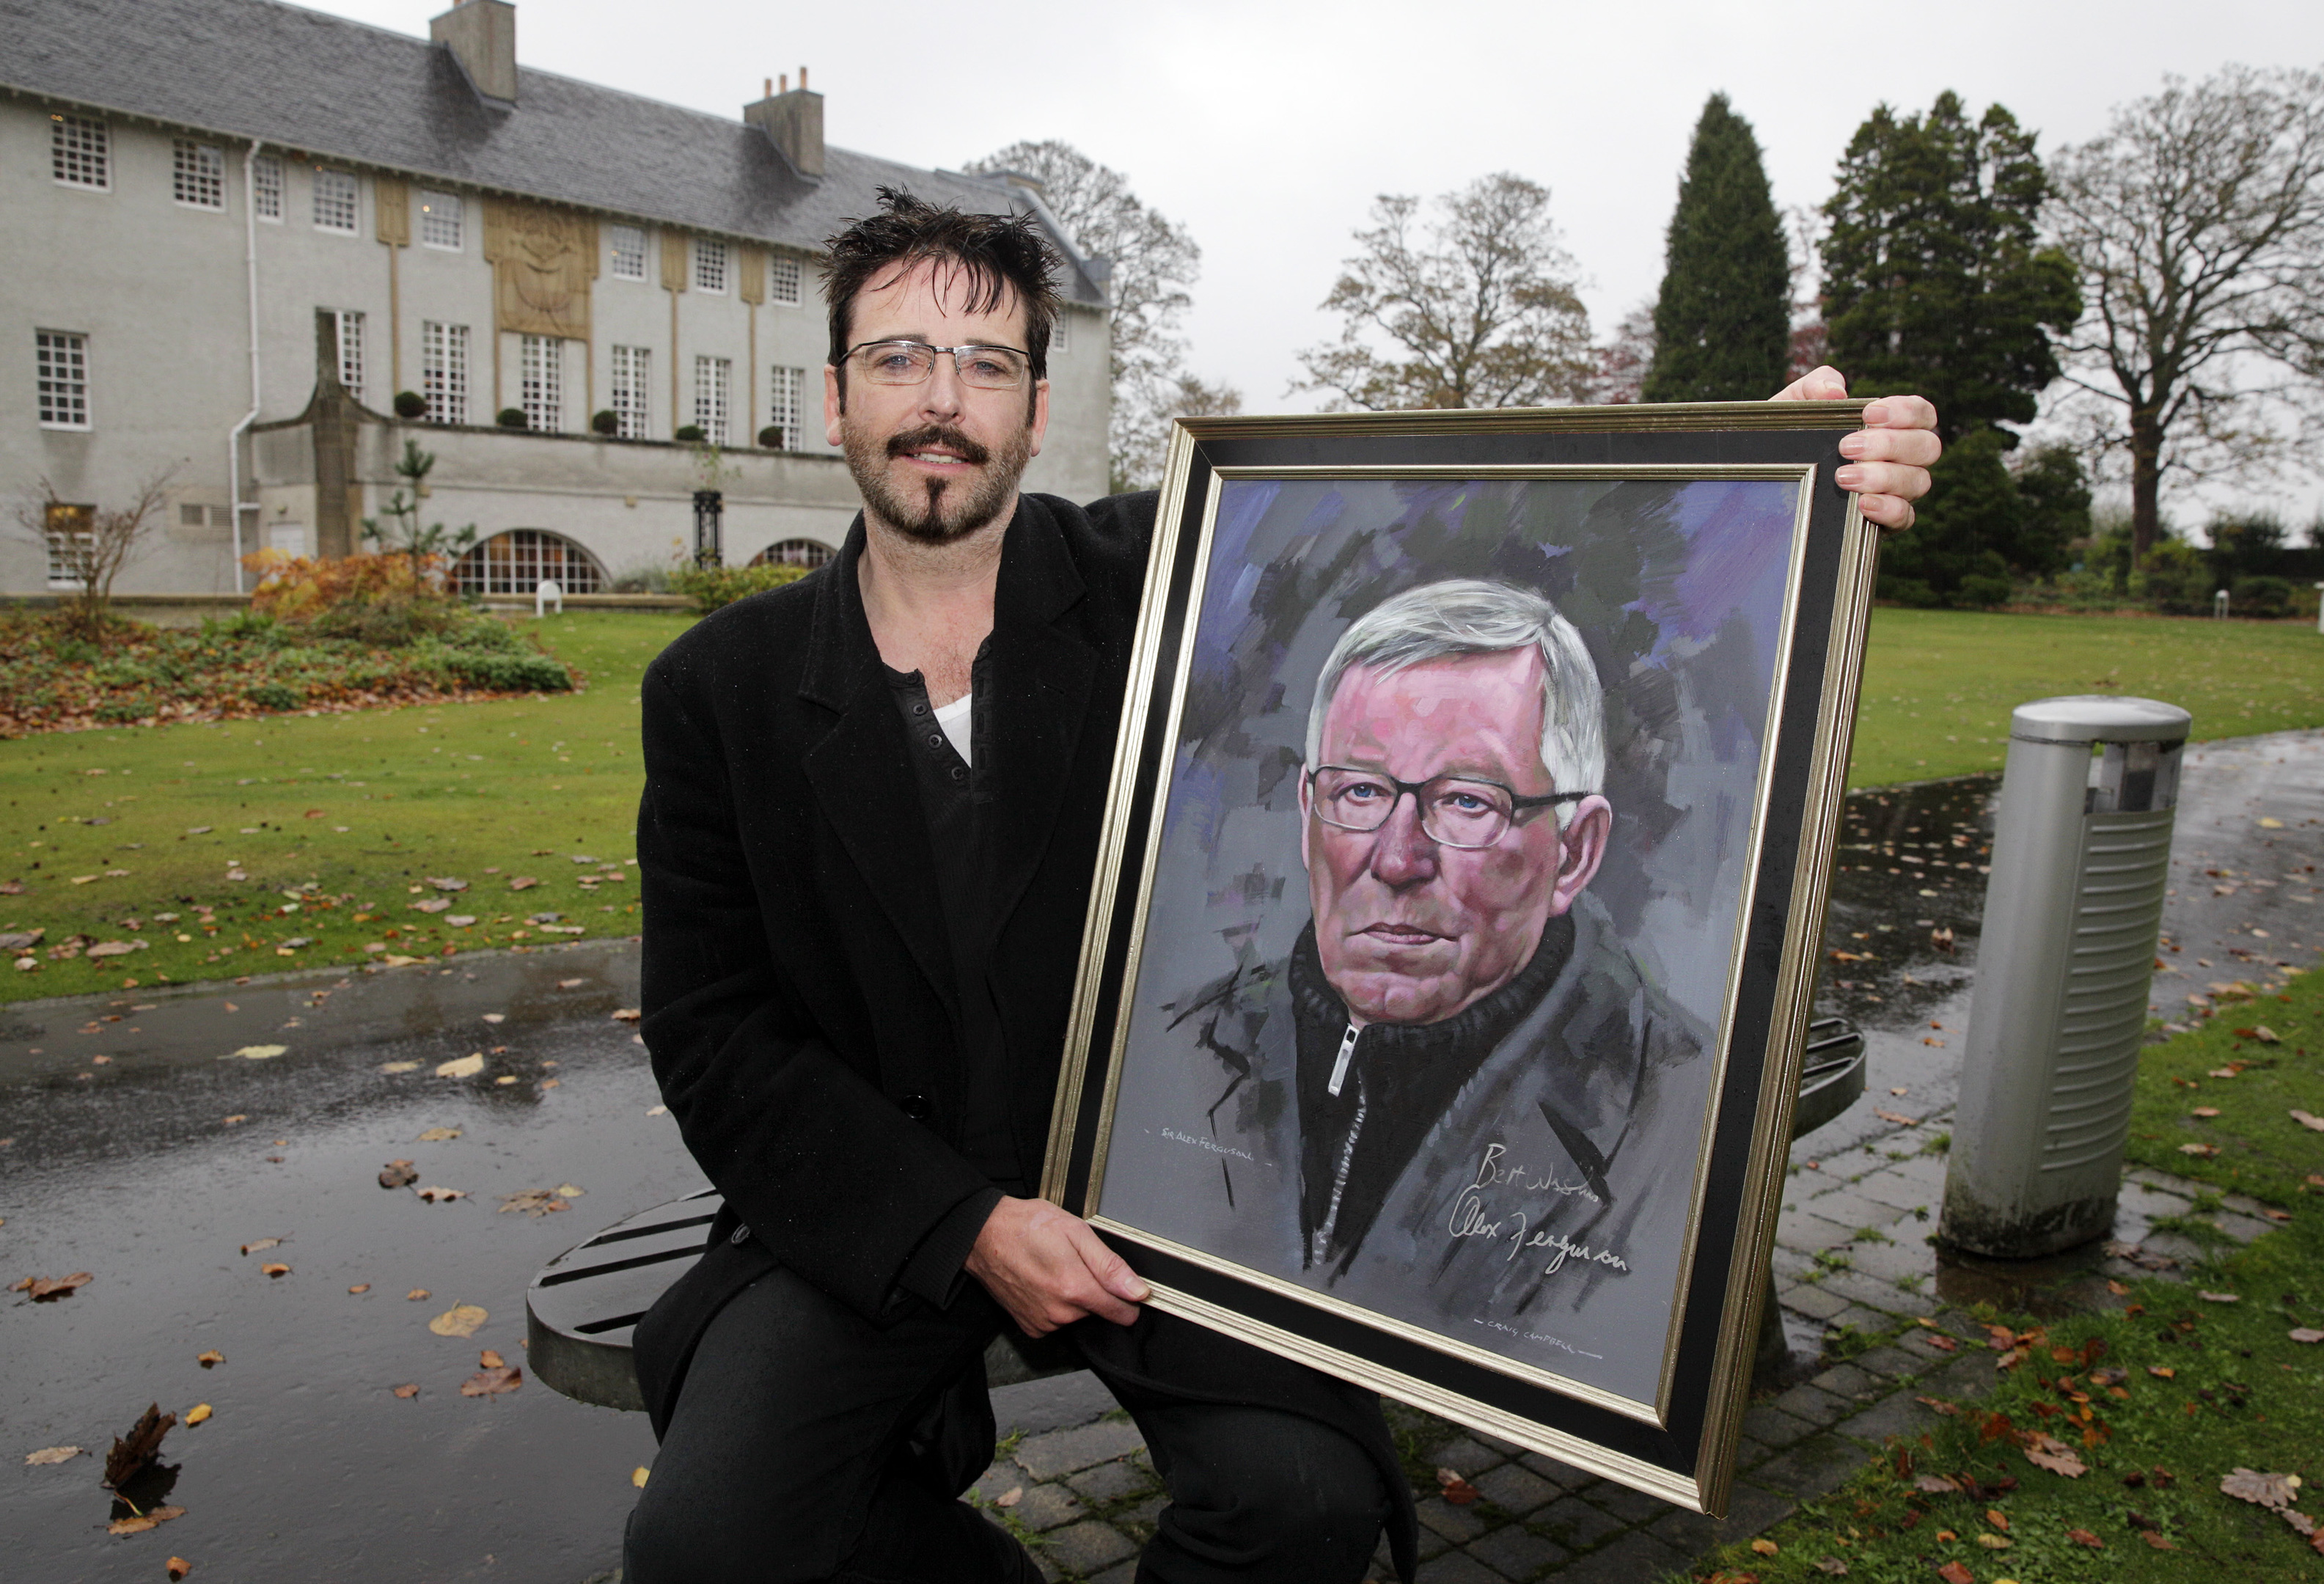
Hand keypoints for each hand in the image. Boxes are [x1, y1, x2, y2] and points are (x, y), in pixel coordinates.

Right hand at [965, 1195, 1150, 1335]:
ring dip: (1073, 1296)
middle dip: (1094, 1289)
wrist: (983, 1234)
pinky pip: (1056, 1321)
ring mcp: (1042, 1322)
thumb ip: (1110, 1266)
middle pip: (1098, 1311)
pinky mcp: (1029, 1326)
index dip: (1127, 1296)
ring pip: (1077, 1316)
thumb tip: (1138, 1291)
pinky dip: (1055, 1305)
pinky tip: (1042, 1281)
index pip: (1122, 1313)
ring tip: (1054, 1267)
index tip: (1119, 1281)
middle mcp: (1059, 1313)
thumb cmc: (1027, 1226)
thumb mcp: (1076, 1232)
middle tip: (1074, 1261)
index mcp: (1075, 1288)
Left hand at [1771, 365, 1941, 532]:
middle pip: (1927, 447)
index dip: (1905, 412)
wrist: (1767, 472)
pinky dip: (1889, 509)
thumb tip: (1836, 391)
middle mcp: (1904, 458)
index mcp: (1893, 426)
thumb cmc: (1793, 436)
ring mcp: (1899, 490)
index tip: (1869, 414)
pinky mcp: (1886, 520)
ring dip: (1883, 477)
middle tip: (1848, 447)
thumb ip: (1815, 386)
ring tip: (1844, 476)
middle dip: (1890, 445)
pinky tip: (1863, 504)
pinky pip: (1905, 517)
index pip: (1922, 414)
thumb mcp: (1795, 406)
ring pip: (1918, 481)